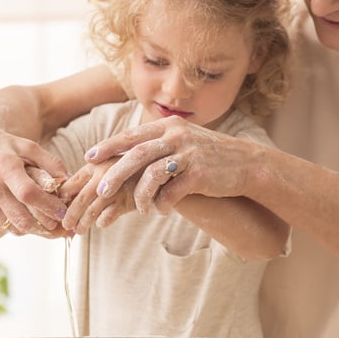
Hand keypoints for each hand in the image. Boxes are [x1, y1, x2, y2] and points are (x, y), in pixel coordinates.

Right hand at [0, 114, 68, 237]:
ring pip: (14, 227)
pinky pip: (2, 227)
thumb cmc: (5, 147)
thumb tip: (70, 182)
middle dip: (45, 226)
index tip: (63, 212)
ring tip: (47, 224)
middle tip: (60, 226)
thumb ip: (51, 163)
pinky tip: (24, 216)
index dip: (49, 206)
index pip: (29, 194)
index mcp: (5, 168)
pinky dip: (17, 226)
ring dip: (34, 229)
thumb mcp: (29, 146)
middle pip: (22, 218)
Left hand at [58, 158, 139, 232]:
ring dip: (83, 223)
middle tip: (65, 225)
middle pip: (80, 199)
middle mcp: (103, 175)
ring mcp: (116, 188)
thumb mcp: (109, 167)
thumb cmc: (131, 169)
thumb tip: (66, 193)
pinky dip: (103, 221)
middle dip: (70, 214)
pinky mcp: (128, 201)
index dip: (62, 198)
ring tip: (78, 231)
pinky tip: (100, 224)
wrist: (159, 169)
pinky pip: (109, 215)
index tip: (57, 208)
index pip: (71, 183)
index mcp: (95, 165)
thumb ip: (91, 178)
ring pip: (92, 210)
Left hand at [85, 116, 257, 213]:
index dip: (109, 146)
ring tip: (138, 208)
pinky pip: (172, 192)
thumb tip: (128, 153)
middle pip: (137, 154)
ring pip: (152, 174)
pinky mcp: (200, 174)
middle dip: (115, 173)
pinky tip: (160, 211)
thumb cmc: (210, 155)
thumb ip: (160, 142)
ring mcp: (190, 154)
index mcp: (170, 126)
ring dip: (140, 194)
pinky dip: (162, 204)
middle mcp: (178, 136)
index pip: (132, 135)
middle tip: (100, 190)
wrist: (248, 164)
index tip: (90, 157)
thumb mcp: (185, 140)